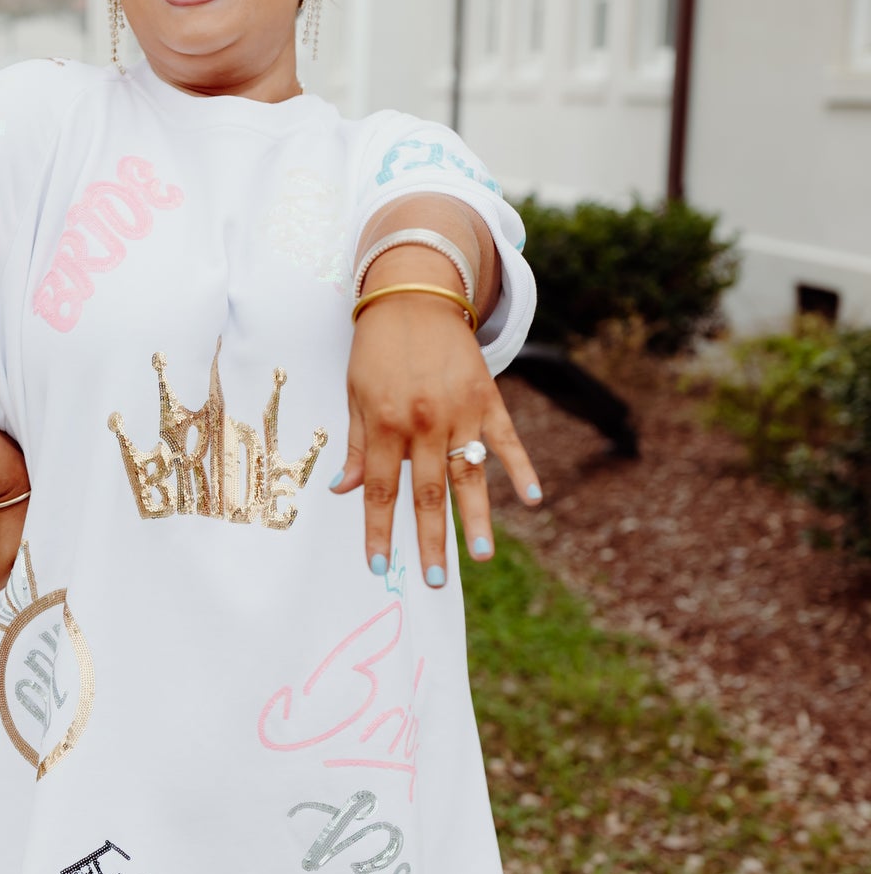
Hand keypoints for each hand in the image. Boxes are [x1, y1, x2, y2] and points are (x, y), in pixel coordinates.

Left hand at [332, 298, 540, 582]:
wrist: (415, 293)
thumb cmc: (377, 347)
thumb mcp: (355, 393)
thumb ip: (355, 444)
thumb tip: (343, 490)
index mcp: (384, 423)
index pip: (379, 489)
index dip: (378, 529)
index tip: (379, 565)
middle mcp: (424, 422)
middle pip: (426, 493)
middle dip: (429, 540)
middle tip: (435, 580)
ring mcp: (460, 412)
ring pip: (469, 476)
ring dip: (475, 518)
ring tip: (480, 555)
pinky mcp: (488, 398)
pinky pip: (507, 440)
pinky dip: (520, 469)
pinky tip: (531, 499)